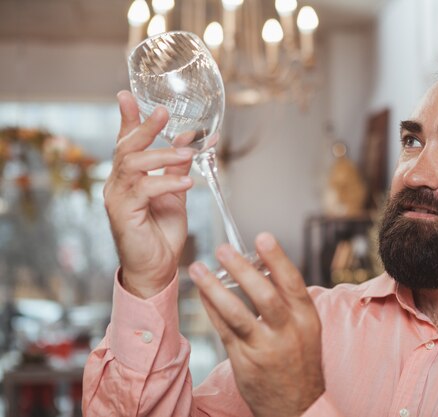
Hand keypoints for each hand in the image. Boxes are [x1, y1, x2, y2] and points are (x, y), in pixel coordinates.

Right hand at [104, 91, 193, 297]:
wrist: (156, 268)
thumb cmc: (162, 232)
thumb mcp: (175, 192)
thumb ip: (177, 166)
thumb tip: (190, 138)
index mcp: (129, 177)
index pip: (125, 142)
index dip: (128, 119)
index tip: (127, 95)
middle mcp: (117, 184)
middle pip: (127, 147)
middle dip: (145, 127)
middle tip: (163, 112)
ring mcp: (116, 198)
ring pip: (133, 164)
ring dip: (162, 155)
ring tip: (187, 155)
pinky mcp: (122, 214)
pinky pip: (143, 189)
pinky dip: (166, 183)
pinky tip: (186, 183)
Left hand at [189, 233, 324, 416]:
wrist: (298, 406)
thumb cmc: (300, 361)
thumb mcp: (307, 329)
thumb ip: (290, 301)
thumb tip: (268, 266)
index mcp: (306, 318)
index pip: (292, 282)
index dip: (277, 258)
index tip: (262, 236)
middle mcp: (288, 332)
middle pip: (264, 296)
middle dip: (243, 269)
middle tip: (223, 249)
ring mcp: (265, 348)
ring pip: (238, 314)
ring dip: (216, 289)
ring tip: (199, 269)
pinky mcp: (245, 362)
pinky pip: (224, 331)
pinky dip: (211, 310)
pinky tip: (202, 294)